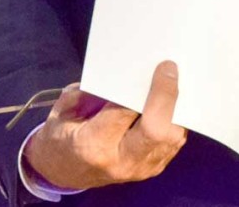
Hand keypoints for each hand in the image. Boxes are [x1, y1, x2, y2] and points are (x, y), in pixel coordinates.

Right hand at [22, 61, 186, 190]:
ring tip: (176, 79)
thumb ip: (87, 92)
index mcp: (92, 146)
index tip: (159, 66)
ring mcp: (139, 169)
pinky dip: (175, 119)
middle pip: (156, 131)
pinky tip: (173, 99)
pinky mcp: (152, 168)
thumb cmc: (63, 136)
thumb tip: (121, 71)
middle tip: (170, 68)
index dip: (144, 90)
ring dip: (176, 107)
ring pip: (171, 137)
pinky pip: (172, 142)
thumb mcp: (63, 111)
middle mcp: (119, 161)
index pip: (124, 114)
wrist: (65, 172)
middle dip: (167, 97)